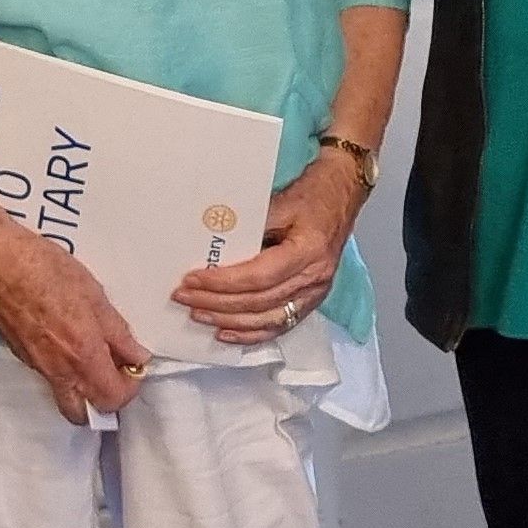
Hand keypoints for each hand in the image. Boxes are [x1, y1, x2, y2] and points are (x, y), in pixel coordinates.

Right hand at [0, 231, 150, 424]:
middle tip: (115, 366)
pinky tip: (71, 341)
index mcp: (82, 355)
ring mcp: (37, 367)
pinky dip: (67, 372)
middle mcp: (59, 371)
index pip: (112, 399)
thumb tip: (138, 356)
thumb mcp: (94, 295)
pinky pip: (51, 378)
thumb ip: (117, 332)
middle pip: (86, 413)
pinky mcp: (22, 358)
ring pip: (66, 398)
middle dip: (105, 398)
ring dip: (85, 388)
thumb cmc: (45, 272)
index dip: (131, 387)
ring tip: (96, 353)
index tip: (135, 363)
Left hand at [173, 150, 366, 344]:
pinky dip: (252, 333)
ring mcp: (316, 292)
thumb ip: (251, 226)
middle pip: (259, 301)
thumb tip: (214, 246)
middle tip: (185, 298)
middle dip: (217, 303)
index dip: (223, 283)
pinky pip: (280, 325)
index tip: (192, 280)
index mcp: (308, 251)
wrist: (342, 193)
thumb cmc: (312, 194)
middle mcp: (315, 277)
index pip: (258, 276)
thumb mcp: (281, 201)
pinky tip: (227, 333)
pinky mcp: (312, 300)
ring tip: (199, 316)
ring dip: (229, 321)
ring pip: (268, 319)